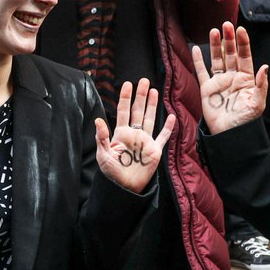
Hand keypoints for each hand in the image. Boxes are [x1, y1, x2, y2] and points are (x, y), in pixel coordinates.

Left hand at [94, 79, 174, 193]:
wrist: (125, 188)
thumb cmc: (111, 173)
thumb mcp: (103, 155)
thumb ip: (102, 137)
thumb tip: (98, 120)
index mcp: (121, 134)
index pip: (123, 111)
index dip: (125, 98)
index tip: (127, 84)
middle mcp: (134, 134)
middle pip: (138, 111)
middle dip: (140, 96)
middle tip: (143, 80)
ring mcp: (145, 141)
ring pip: (150, 119)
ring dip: (152, 105)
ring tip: (154, 90)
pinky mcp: (155, 151)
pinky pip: (163, 136)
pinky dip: (168, 127)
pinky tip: (171, 116)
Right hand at [192, 22, 268, 133]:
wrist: (230, 135)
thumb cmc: (246, 120)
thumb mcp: (257, 103)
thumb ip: (261, 85)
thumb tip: (264, 67)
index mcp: (247, 79)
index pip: (245, 56)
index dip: (243, 43)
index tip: (240, 30)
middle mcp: (233, 77)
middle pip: (231, 54)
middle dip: (229, 40)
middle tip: (226, 24)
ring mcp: (219, 82)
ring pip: (217, 59)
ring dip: (215, 45)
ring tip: (214, 31)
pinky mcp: (207, 89)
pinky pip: (201, 72)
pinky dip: (198, 61)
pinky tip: (196, 49)